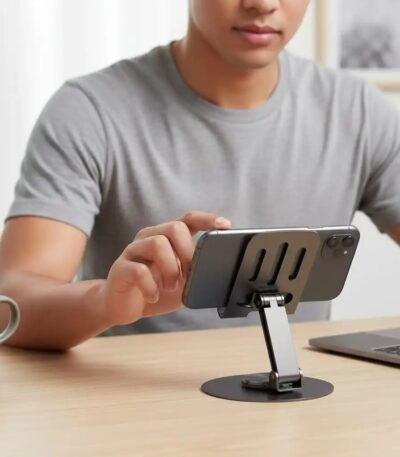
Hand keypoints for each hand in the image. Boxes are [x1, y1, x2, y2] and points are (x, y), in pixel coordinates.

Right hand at [99, 211, 230, 326]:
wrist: (123, 307)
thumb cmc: (155, 290)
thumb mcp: (182, 282)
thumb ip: (195, 273)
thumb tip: (216, 273)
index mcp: (166, 237)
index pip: (188, 219)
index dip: (207, 219)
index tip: (225, 225)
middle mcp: (149, 238)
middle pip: (174, 227)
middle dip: (187, 252)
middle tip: (188, 275)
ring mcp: (133, 251)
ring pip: (157, 244)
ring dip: (170, 269)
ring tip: (170, 287)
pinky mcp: (120, 268)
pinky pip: (139, 270)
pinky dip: (152, 287)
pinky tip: (154, 296)